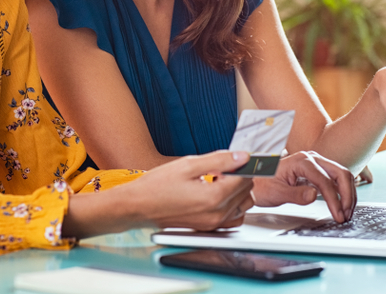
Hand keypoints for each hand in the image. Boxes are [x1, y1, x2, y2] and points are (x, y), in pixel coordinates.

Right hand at [126, 151, 255, 230]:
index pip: (245, 178)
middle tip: (220, 167)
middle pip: (246, 192)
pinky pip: (233, 218)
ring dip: (237, 191)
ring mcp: (213, 224)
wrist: (138, 207)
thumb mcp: (188, 165)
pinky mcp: (208, 228)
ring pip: (243, 206)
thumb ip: (219, 160)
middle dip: (239, 176)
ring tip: (218, 181)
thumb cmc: (157, 186)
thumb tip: (242, 156)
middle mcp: (217, 214)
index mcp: (214, 197)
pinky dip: (232, 206)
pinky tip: (217, 195)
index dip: (241, 164)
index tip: (232, 156)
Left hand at [250, 150, 355, 221]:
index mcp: (302, 161)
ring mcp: (315, 163)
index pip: (325, 181)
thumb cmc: (262, 185)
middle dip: (347, 195)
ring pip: (341, 175)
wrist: (255, 181)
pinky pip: (336, 179)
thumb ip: (295, 195)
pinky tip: (343, 205)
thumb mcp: (276, 193)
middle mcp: (311, 158)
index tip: (338, 215)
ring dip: (348, 194)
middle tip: (346, 215)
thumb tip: (314, 195)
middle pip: (340, 173)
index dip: (334, 200)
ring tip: (346, 213)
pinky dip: (343, 192)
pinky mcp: (317, 171)